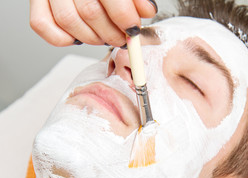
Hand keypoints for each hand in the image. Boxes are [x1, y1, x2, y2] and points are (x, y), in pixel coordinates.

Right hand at [29, 0, 157, 46]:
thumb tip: (147, 11)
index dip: (125, 19)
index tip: (133, 29)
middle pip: (90, 13)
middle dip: (111, 33)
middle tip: (122, 37)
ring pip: (68, 22)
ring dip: (92, 38)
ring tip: (105, 36)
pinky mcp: (36, 1)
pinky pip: (43, 26)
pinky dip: (64, 38)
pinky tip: (80, 36)